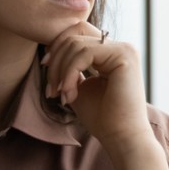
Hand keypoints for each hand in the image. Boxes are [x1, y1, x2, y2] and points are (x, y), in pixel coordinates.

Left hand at [41, 22, 152, 153]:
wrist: (121, 137)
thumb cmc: (101, 118)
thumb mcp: (78, 87)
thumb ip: (69, 68)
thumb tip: (50, 52)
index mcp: (110, 53)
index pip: (78, 32)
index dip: (56, 46)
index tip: (44, 68)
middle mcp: (120, 47)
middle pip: (74, 34)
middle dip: (55, 60)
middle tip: (51, 90)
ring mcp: (124, 49)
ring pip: (76, 44)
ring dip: (60, 71)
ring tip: (61, 95)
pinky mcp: (124, 55)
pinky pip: (84, 54)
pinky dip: (69, 73)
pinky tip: (69, 94)